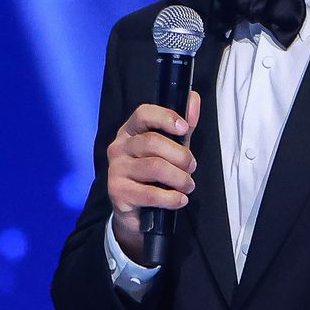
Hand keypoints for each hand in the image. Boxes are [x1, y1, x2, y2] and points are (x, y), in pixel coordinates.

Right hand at [106, 90, 200, 262]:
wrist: (135, 211)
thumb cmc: (154, 175)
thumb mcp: (169, 149)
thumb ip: (181, 126)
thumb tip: (193, 98)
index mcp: (129, 132)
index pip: (143, 114)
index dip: (165, 117)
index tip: (184, 127)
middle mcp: (118, 147)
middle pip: (152, 142)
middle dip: (181, 156)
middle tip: (191, 168)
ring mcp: (115, 170)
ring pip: (155, 167)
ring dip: (180, 179)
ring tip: (187, 186)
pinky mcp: (118, 192)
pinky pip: (151, 194)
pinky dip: (172, 198)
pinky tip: (179, 200)